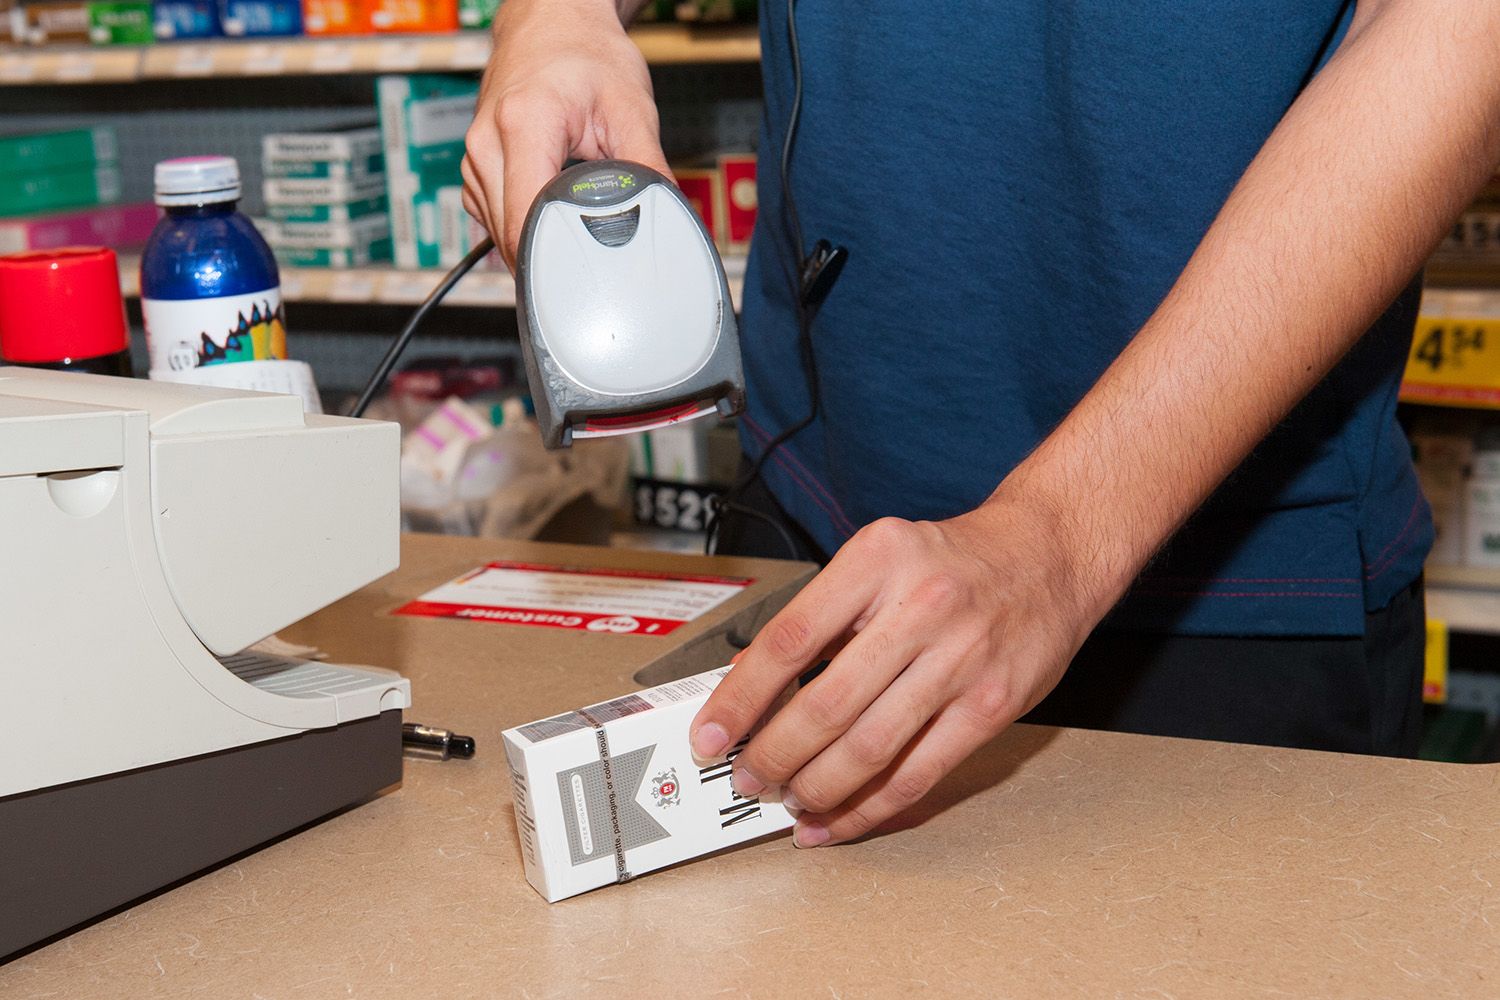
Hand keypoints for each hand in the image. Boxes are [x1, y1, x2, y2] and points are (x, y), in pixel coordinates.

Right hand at [462, 0, 672, 268]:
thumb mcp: (630, 107)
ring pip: (497, 231)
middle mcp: (487, 143)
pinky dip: (520, 225)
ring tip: (570, 226)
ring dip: (535, 241)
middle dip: (550, 256)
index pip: (527, 219)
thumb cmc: (586, 56)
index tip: (585, 273)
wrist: (551, 22)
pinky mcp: (474, 167)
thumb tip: (665, 212)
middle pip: (509, 233)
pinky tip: (548, 213)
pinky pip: (491, 217)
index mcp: (524, 124)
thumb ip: (647, 166)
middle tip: (590, 259)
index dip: (555, 257)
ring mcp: (474, 156)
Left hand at [690, 499, 1103, 847]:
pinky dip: (870, 807)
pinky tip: (839, 820)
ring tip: (788, 802)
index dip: (741, 698)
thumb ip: (818, 618)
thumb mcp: (877, 559)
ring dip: (817, 789)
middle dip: (775, 755)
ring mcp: (961, 660)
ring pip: (870, 748)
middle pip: (826, 704)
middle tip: (747, 778)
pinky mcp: (991, 706)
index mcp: (877, 560)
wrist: (1049, 555)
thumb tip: (748, 684)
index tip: (711, 734)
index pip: (790, 639)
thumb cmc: (951, 561)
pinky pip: (919, 773)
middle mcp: (920, 607)